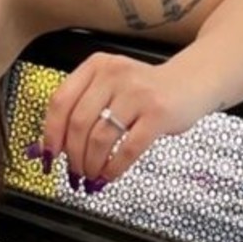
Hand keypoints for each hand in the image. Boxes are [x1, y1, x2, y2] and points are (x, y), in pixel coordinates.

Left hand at [39, 53, 187, 187]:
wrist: (192, 81)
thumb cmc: (146, 90)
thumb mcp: (111, 86)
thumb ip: (83, 107)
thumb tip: (51, 148)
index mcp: (96, 66)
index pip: (60, 102)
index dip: (50, 133)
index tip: (49, 155)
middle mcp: (114, 75)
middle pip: (78, 123)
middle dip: (72, 156)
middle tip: (74, 172)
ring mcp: (137, 93)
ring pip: (100, 138)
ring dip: (91, 164)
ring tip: (92, 175)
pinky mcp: (158, 114)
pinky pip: (127, 149)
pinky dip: (114, 168)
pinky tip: (110, 175)